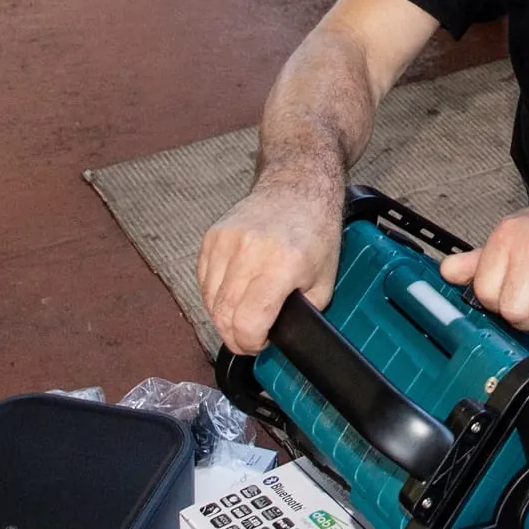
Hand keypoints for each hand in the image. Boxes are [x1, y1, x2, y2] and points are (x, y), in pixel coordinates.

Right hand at [196, 172, 341, 354]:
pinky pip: (204, 281)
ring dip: (223, 317)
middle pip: (223, 316)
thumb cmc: (315, 230)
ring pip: (209, 301)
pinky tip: (234, 293)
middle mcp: (249, 252)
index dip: (251, 343)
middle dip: (235, 337)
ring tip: (243, 315)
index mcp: (281, 265)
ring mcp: (225, 242)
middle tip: (250, 338)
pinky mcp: (211, 236)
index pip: (248, 322)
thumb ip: (303, 312)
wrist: (297, 185)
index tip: (261, 343)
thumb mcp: (325, 280)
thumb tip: (281, 335)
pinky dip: (215, 295)